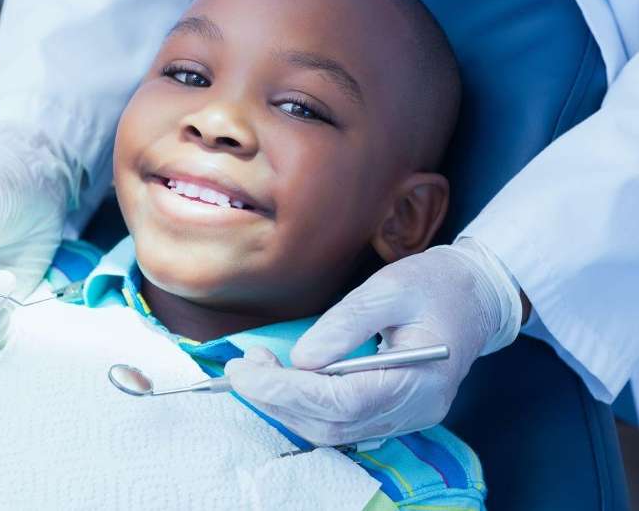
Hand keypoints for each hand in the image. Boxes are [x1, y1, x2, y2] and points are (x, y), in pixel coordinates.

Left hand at [225, 238, 522, 445]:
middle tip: (243, 366)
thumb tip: (301, 359)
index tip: (246, 369)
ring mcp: (406, 417)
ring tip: (257, 370)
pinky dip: (304, 408)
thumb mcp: (390, 288)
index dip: (288, 391)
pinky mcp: (394, 412)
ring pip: (333, 432)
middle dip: (278, 400)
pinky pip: (342, 423)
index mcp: (421, 380)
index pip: (342, 402)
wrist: (474, 297)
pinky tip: (283, 382)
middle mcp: (415, 410)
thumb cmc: (435, 285)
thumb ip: (346, 324)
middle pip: (333, 425)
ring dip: (286, 406)